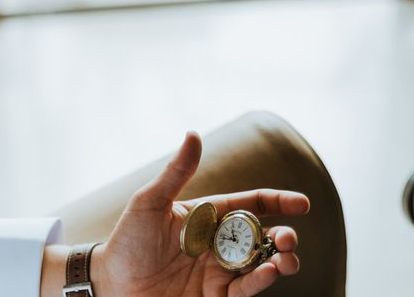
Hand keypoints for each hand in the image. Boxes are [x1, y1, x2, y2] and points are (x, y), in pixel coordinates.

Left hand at [92, 131, 309, 296]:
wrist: (111, 281)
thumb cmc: (128, 238)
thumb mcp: (150, 201)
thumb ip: (176, 172)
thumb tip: (194, 133)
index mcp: (208, 216)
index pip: (250, 205)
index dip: (277, 202)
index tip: (302, 203)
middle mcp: (218, 243)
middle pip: (262, 236)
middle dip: (283, 235)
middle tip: (288, 237)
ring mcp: (218, 271)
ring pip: (261, 264)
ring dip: (280, 261)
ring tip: (286, 257)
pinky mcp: (215, 296)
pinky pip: (244, 289)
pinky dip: (260, 281)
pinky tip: (267, 272)